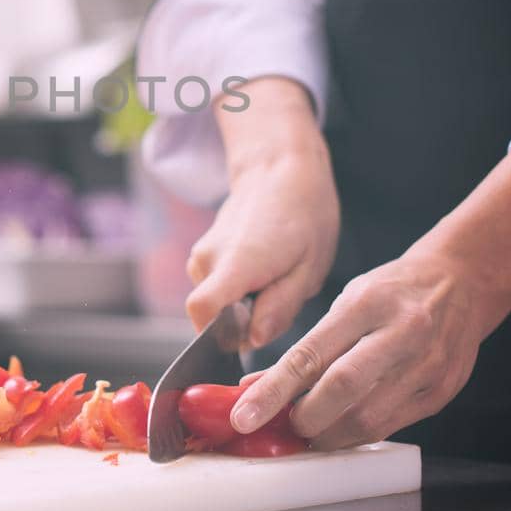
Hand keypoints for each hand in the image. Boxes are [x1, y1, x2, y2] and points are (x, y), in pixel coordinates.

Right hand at [188, 77, 338, 348]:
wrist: (281, 171)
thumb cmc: (304, 216)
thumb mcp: (309, 268)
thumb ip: (280, 308)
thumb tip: (253, 340)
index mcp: (237, 262)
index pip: (202, 310)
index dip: (218, 338)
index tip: (247, 338)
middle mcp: (208, 259)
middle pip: (212, 316)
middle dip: (244, 325)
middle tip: (281, 301)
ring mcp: (201, 256)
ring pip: (215, 305)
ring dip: (242, 308)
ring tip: (277, 281)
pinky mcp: (203, 256)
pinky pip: (215, 290)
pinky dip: (237, 294)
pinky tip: (265, 274)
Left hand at [232, 248, 486, 449]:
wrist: (461, 284)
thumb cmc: (393, 291)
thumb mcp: (347, 302)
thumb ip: (308, 346)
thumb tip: (258, 388)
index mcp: (368, 303)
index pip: (310, 355)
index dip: (272, 392)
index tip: (244, 416)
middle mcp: (401, 334)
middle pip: (341, 390)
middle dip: (303, 418)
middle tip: (283, 425)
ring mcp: (426, 366)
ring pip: (367, 418)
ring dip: (329, 435)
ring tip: (309, 432)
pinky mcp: (440, 393)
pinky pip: (391, 426)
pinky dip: (357, 435)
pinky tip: (340, 431)